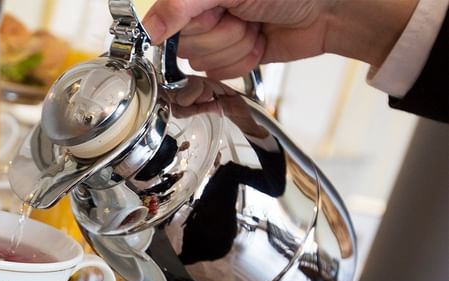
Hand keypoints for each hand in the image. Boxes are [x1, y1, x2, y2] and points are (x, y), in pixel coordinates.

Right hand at [142, 0, 417, 78]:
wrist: (331, 8)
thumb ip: (181, 6)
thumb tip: (149, 27)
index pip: (167, 22)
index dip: (194, 24)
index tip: (215, 14)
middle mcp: (202, 11)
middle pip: (184, 45)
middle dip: (220, 35)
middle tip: (243, 18)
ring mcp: (217, 34)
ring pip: (203, 62)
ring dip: (235, 48)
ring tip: (255, 28)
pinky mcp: (232, 55)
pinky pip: (220, 74)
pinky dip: (243, 61)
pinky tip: (259, 42)